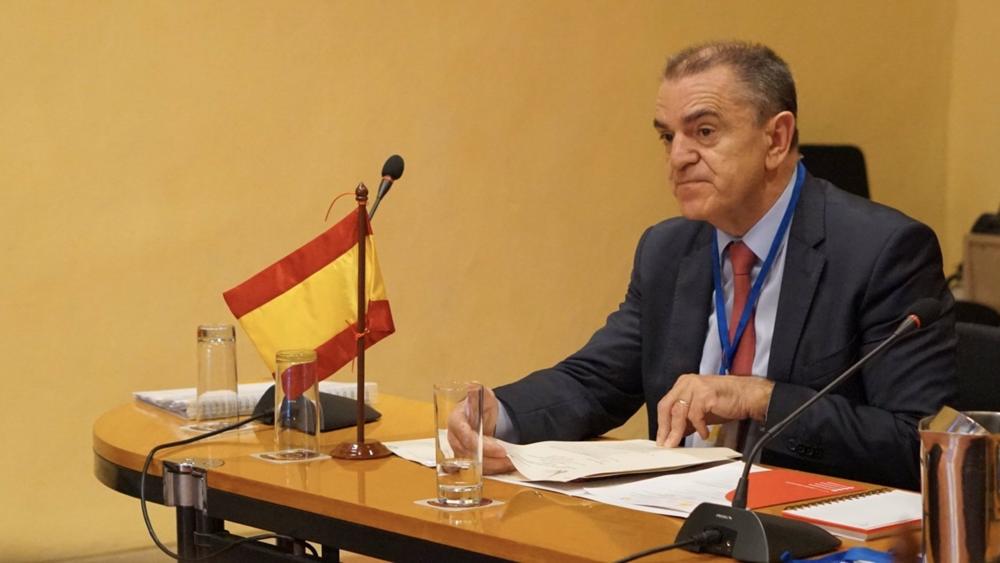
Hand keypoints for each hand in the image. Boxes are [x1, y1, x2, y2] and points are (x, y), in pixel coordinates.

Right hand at [446, 385, 514, 473]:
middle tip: (508, 459)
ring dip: (493, 466)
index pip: (465, 436)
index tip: (500, 449)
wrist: (483, 415)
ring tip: (510, 464)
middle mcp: (454, 438)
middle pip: (470, 454)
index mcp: (456, 421)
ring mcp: (459, 450)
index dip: (482, 445)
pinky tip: (505, 466)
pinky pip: (478, 468)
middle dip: (490, 458)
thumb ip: (477, 391)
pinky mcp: (467, 460)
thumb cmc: (480, 405)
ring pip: (474, 464)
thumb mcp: (482, 394)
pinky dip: (492, 469)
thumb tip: (473, 385)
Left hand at [655, 374, 773, 447]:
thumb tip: (674, 434)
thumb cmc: (727, 402)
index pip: (665, 404)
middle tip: (666, 444)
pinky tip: (704, 434)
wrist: (748, 396)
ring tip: (679, 443)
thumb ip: (686, 419)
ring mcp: (696, 387)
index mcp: (683, 384)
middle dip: (665, 428)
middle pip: (667, 407)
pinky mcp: (706, 394)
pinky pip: (695, 414)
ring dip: (678, 431)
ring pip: (679, 411)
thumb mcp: (701, 412)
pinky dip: (698, 427)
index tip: (661, 439)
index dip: (662, 423)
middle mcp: (687, 383)